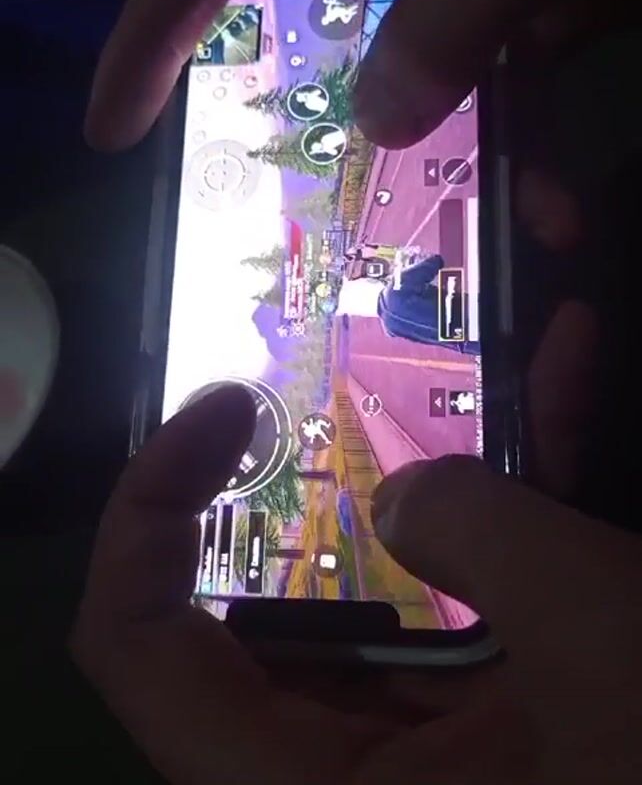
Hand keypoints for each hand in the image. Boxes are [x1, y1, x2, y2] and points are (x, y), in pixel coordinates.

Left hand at [69, 330, 640, 784]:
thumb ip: (483, 537)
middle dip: (296, 482)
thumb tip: (407, 496)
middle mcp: (338, 774)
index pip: (138, 650)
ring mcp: (412, 744)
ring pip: (365, 589)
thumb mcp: (595, 638)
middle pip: (245, 606)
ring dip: (419, 471)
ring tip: (451, 357)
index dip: (141, 518)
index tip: (218, 414)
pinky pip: (453, 600)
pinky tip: (559, 392)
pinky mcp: (477, 718)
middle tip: (327, 380)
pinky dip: (498, 505)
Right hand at [84, 0, 641, 150]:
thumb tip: (382, 117)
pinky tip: (547, 188)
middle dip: (290, 105)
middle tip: (280, 198)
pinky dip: (505, 115)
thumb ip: (462, 10)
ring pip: (396, 44)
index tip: (109, 128)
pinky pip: (474, 45)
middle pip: (293, 2)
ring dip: (436, 137)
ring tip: (478, 224)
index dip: (147, 38)